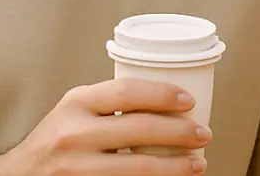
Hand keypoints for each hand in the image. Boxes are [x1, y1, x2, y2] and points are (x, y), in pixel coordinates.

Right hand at [0, 78, 212, 175]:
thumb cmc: (54, 143)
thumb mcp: (73, 112)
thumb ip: (107, 104)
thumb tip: (167, 97)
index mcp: (75, 103)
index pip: (126, 92)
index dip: (163, 94)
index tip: (189, 101)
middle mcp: (73, 134)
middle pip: (139, 129)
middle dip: (180, 132)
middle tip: (204, 134)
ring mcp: (76, 168)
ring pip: (138, 167)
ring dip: (175, 167)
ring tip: (198, 163)